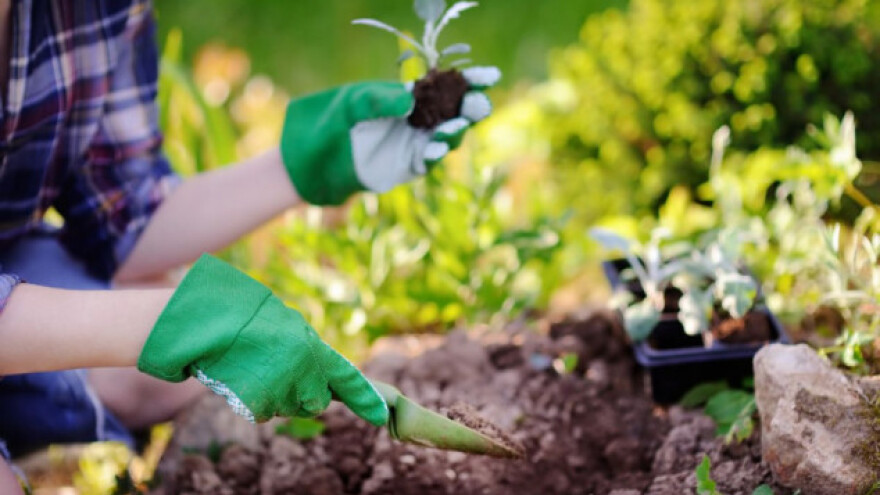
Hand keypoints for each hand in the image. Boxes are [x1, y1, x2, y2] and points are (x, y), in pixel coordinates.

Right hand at [136, 254, 386, 425]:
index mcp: (310, 344)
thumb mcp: (281, 324)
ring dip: (273, 395)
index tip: (382, 416)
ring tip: (251, 367)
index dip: (365, 398)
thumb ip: (304, 348)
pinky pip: (261, 413)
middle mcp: (302, 367)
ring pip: (286, 408)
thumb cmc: (240, 317)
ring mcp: (280, 386)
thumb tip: (320, 375)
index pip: (346, 375)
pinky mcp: (257, 401)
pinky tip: (239, 378)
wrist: (201, 322)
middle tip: (275, 371)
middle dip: (301, 394)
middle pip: (314, 402)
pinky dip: (250, 401)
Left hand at [279, 66, 500, 204]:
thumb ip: (379, 99)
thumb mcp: (351, 104)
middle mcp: (416, 120)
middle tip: (478, 103)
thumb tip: (410, 100)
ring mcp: (413, 144)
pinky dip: (434, 153)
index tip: (489, 76)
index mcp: (407, 97)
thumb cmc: (330, 124)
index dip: (469, 81)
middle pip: (454, 112)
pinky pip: (427, 160)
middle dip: (470, 107)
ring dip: (455, 131)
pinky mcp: (406, 166)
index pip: (444, 86)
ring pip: (446, 137)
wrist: (311, 161)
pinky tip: (436, 146)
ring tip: (456, 125)